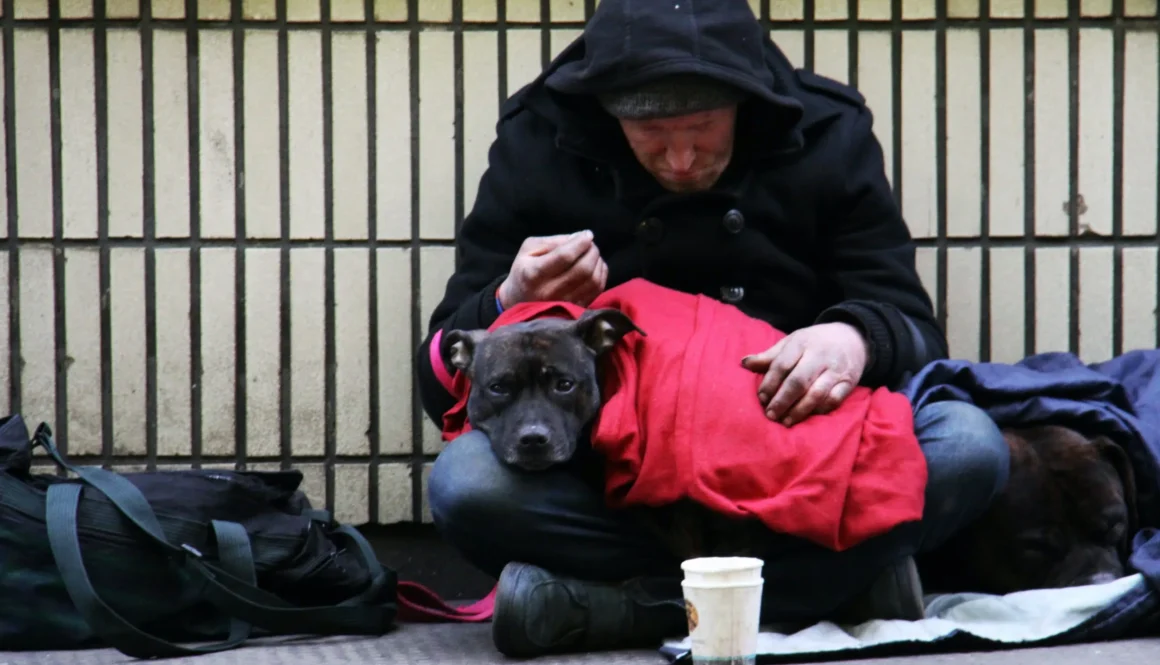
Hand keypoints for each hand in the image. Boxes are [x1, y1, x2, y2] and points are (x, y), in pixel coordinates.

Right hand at [498, 231, 608, 307]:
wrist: (518, 301)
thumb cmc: (524, 271)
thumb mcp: (529, 249)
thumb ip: (553, 241)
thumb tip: (579, 237)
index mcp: (534, 274)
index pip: (565, 256)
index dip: (580, 243)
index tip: (587, 234)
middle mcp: (549, 291)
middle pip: (582, 269)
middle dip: (592, 251)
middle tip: (590, 244)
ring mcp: (564, 303)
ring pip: (592, 280)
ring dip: (598, 262)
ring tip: (592, 254)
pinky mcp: (575, 309)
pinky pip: (597, 290)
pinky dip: (601, 274)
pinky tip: (595, 267)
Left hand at [740, 322, 868, 426]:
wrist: (853, 338)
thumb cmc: (814, 342)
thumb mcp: (792, 342)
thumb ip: (769, 356)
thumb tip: (743, 363)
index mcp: (801, 343)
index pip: (782, 365)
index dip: (769, 383)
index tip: (761, 398)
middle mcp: (819, 356)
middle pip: (798, 381)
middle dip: (782, 401)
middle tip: (770, 415)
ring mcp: (836, 370)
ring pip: (816, 394)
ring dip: (799, 411)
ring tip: (786, 421)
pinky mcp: (849, 383)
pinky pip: (834, 400)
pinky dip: (819, 411)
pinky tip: (807, 417)